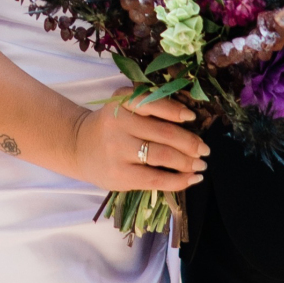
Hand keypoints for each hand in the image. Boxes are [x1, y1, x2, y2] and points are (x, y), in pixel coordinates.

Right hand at [63, 91, 208, 194]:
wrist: (78, 147)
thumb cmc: (110, 126)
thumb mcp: (122, 106)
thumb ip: (149, 108)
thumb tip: (190, 122)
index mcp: (121, 101)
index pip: (152, 103)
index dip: (175, 111)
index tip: (192, 118)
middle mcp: (118, 124)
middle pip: (163, 133)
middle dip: (190, 143)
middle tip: (205, 149)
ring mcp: (118, 151)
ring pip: (162, 156)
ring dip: (187, 162)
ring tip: (200, 165)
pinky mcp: (120, 176)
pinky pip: (156, 180)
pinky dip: (178, 181)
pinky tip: (191, 179)